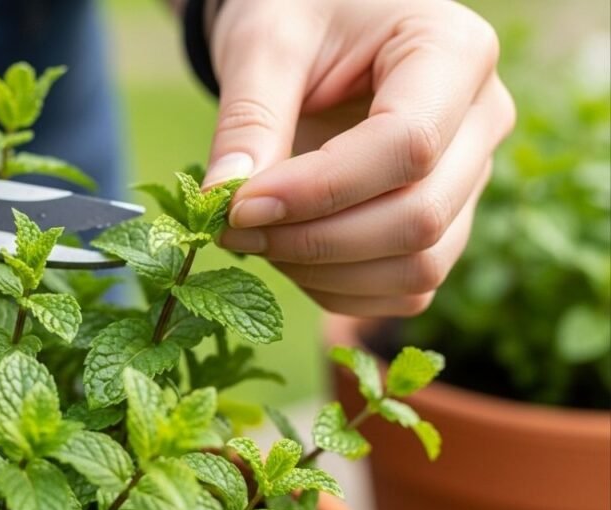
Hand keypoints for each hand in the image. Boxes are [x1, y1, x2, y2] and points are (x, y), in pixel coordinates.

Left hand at [206, 0, 514, 315]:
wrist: (318, 19)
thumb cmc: (297, 12)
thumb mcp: (264, 44)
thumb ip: (248, 119)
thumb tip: (220, 201)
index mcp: (453, 52)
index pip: (405, 146)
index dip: (318, 191)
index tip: (239, 206)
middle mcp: (483, 118)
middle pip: (419, 217)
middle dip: (314, 240)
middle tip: (231, 230)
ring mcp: (471, 176)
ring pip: (418, 266)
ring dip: (324, 273)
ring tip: (254, 238)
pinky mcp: (446, 220)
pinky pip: (406, 287)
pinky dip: (339, 289)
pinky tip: (286, 255)